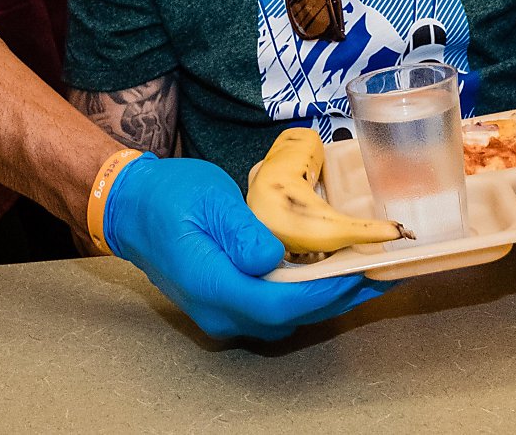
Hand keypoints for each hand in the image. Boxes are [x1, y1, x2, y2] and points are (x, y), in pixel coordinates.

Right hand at [102, 153, 391, 340]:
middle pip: (288, 318)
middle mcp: (216, 309)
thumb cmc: (169, 196)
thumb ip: (241, 232)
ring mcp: (220, 311)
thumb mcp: (208, 199)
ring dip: (328, 298)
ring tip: (368, 274)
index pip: (277, 304)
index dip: (323, 292)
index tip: (360, 272)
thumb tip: (273, 257)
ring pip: (284, 318)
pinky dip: (308, 296)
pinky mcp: (226, 302)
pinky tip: (332, 275)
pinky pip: (274, 309)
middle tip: (383, 273)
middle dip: (338, 297)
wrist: (132, 207)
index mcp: (210, 283)